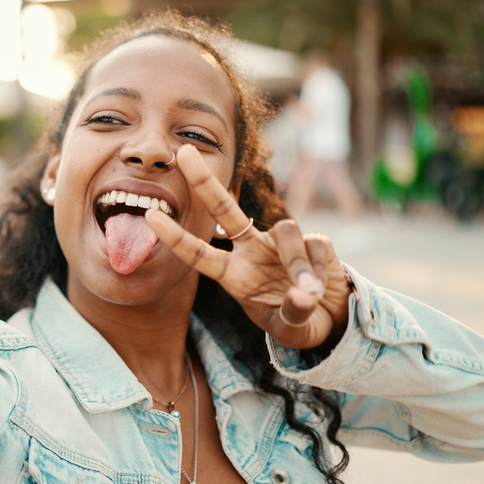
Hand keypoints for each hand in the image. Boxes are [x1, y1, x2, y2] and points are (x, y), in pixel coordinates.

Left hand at [147, 145, 350, 350]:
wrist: (332, 318)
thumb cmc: (298, 323)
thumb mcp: (291, 331)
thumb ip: (292, 316)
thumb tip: (301, 295)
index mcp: (234, 276)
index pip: (198, 255)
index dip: (177, 237)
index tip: (151, 217)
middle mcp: (251, 251)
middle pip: (225, 210)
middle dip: (204, 181)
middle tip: (184, 152)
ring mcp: (280, 243)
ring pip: (284, 229)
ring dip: (295, 261)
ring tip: (307, 294)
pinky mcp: (313, 240)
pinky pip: (312, 243)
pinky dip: (315, 268)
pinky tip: (319, 288)